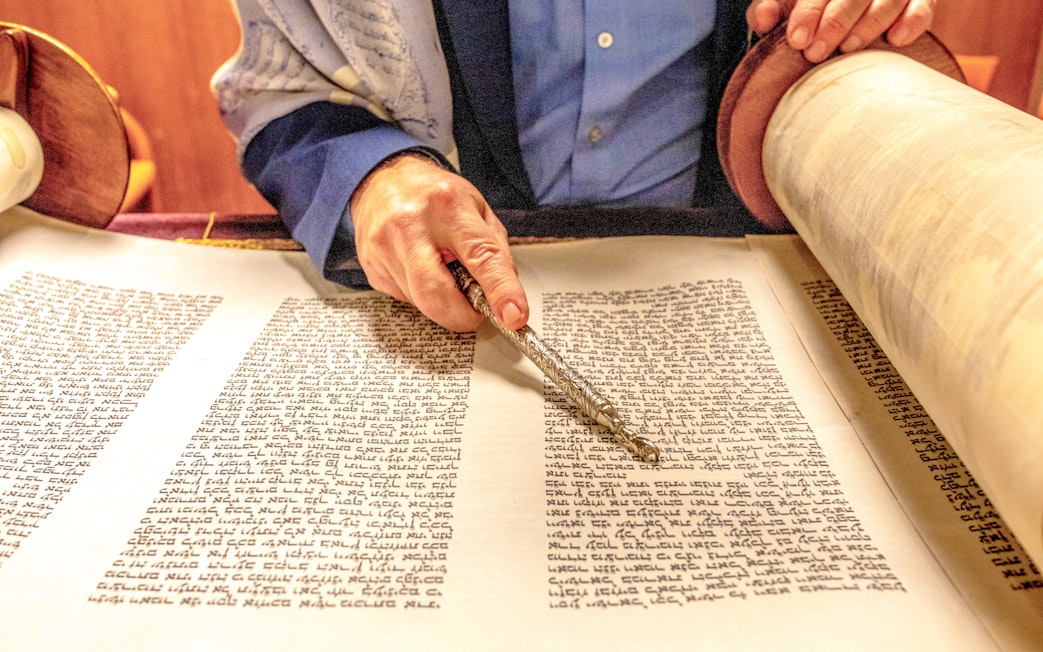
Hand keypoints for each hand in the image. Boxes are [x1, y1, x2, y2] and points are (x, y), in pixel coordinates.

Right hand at [349, 152, 528, 332]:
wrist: (383, 179)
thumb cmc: (434, 195)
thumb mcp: (477, 208)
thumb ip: (495, 251)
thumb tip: (506, 297)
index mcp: (448, 206)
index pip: (481, 257)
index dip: (500, 291)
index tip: (513, 316)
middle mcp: (410, 226)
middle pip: (435, 294)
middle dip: (461, 316)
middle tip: (476, 311)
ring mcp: (384, 248)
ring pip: (420, 302)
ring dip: (443, 302)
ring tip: (445, 272)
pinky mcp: (371, 268)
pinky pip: (405, 299)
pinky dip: (422, 295)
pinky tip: (422, 270)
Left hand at [746, 0, 936, 62]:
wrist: (852, 11)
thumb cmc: (814, 11)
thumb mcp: (791, 5)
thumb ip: (773, 8)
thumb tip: (761, 18)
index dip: (809, 12)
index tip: (797, 40)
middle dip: (835, 21)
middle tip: (816, 53)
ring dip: (870, 23)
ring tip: (849, 48)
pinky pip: (924, 5)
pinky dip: (914, 20)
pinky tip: (896, 39)